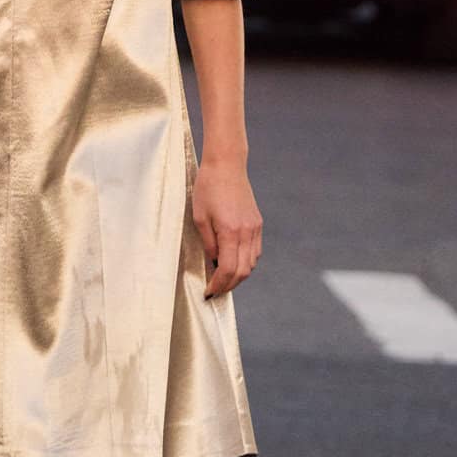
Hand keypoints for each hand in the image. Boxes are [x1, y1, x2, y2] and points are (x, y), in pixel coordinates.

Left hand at [192, 157, 261, 298]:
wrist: (226, 165)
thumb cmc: (207, 188)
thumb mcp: (200, 217)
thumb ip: (208, 244)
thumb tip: (213, 264)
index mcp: (231, 232)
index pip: (227, 270)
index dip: (218, 285)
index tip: (208, 292)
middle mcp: (247, 232)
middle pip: (242, 271)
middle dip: (228, 285)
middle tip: (214, 291)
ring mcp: (255, 228)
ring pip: (251, 264)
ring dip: (238, 276)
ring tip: (222, 280)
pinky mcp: (257, 223)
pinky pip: (255, 251)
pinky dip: (245, 263)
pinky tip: (233, 262)